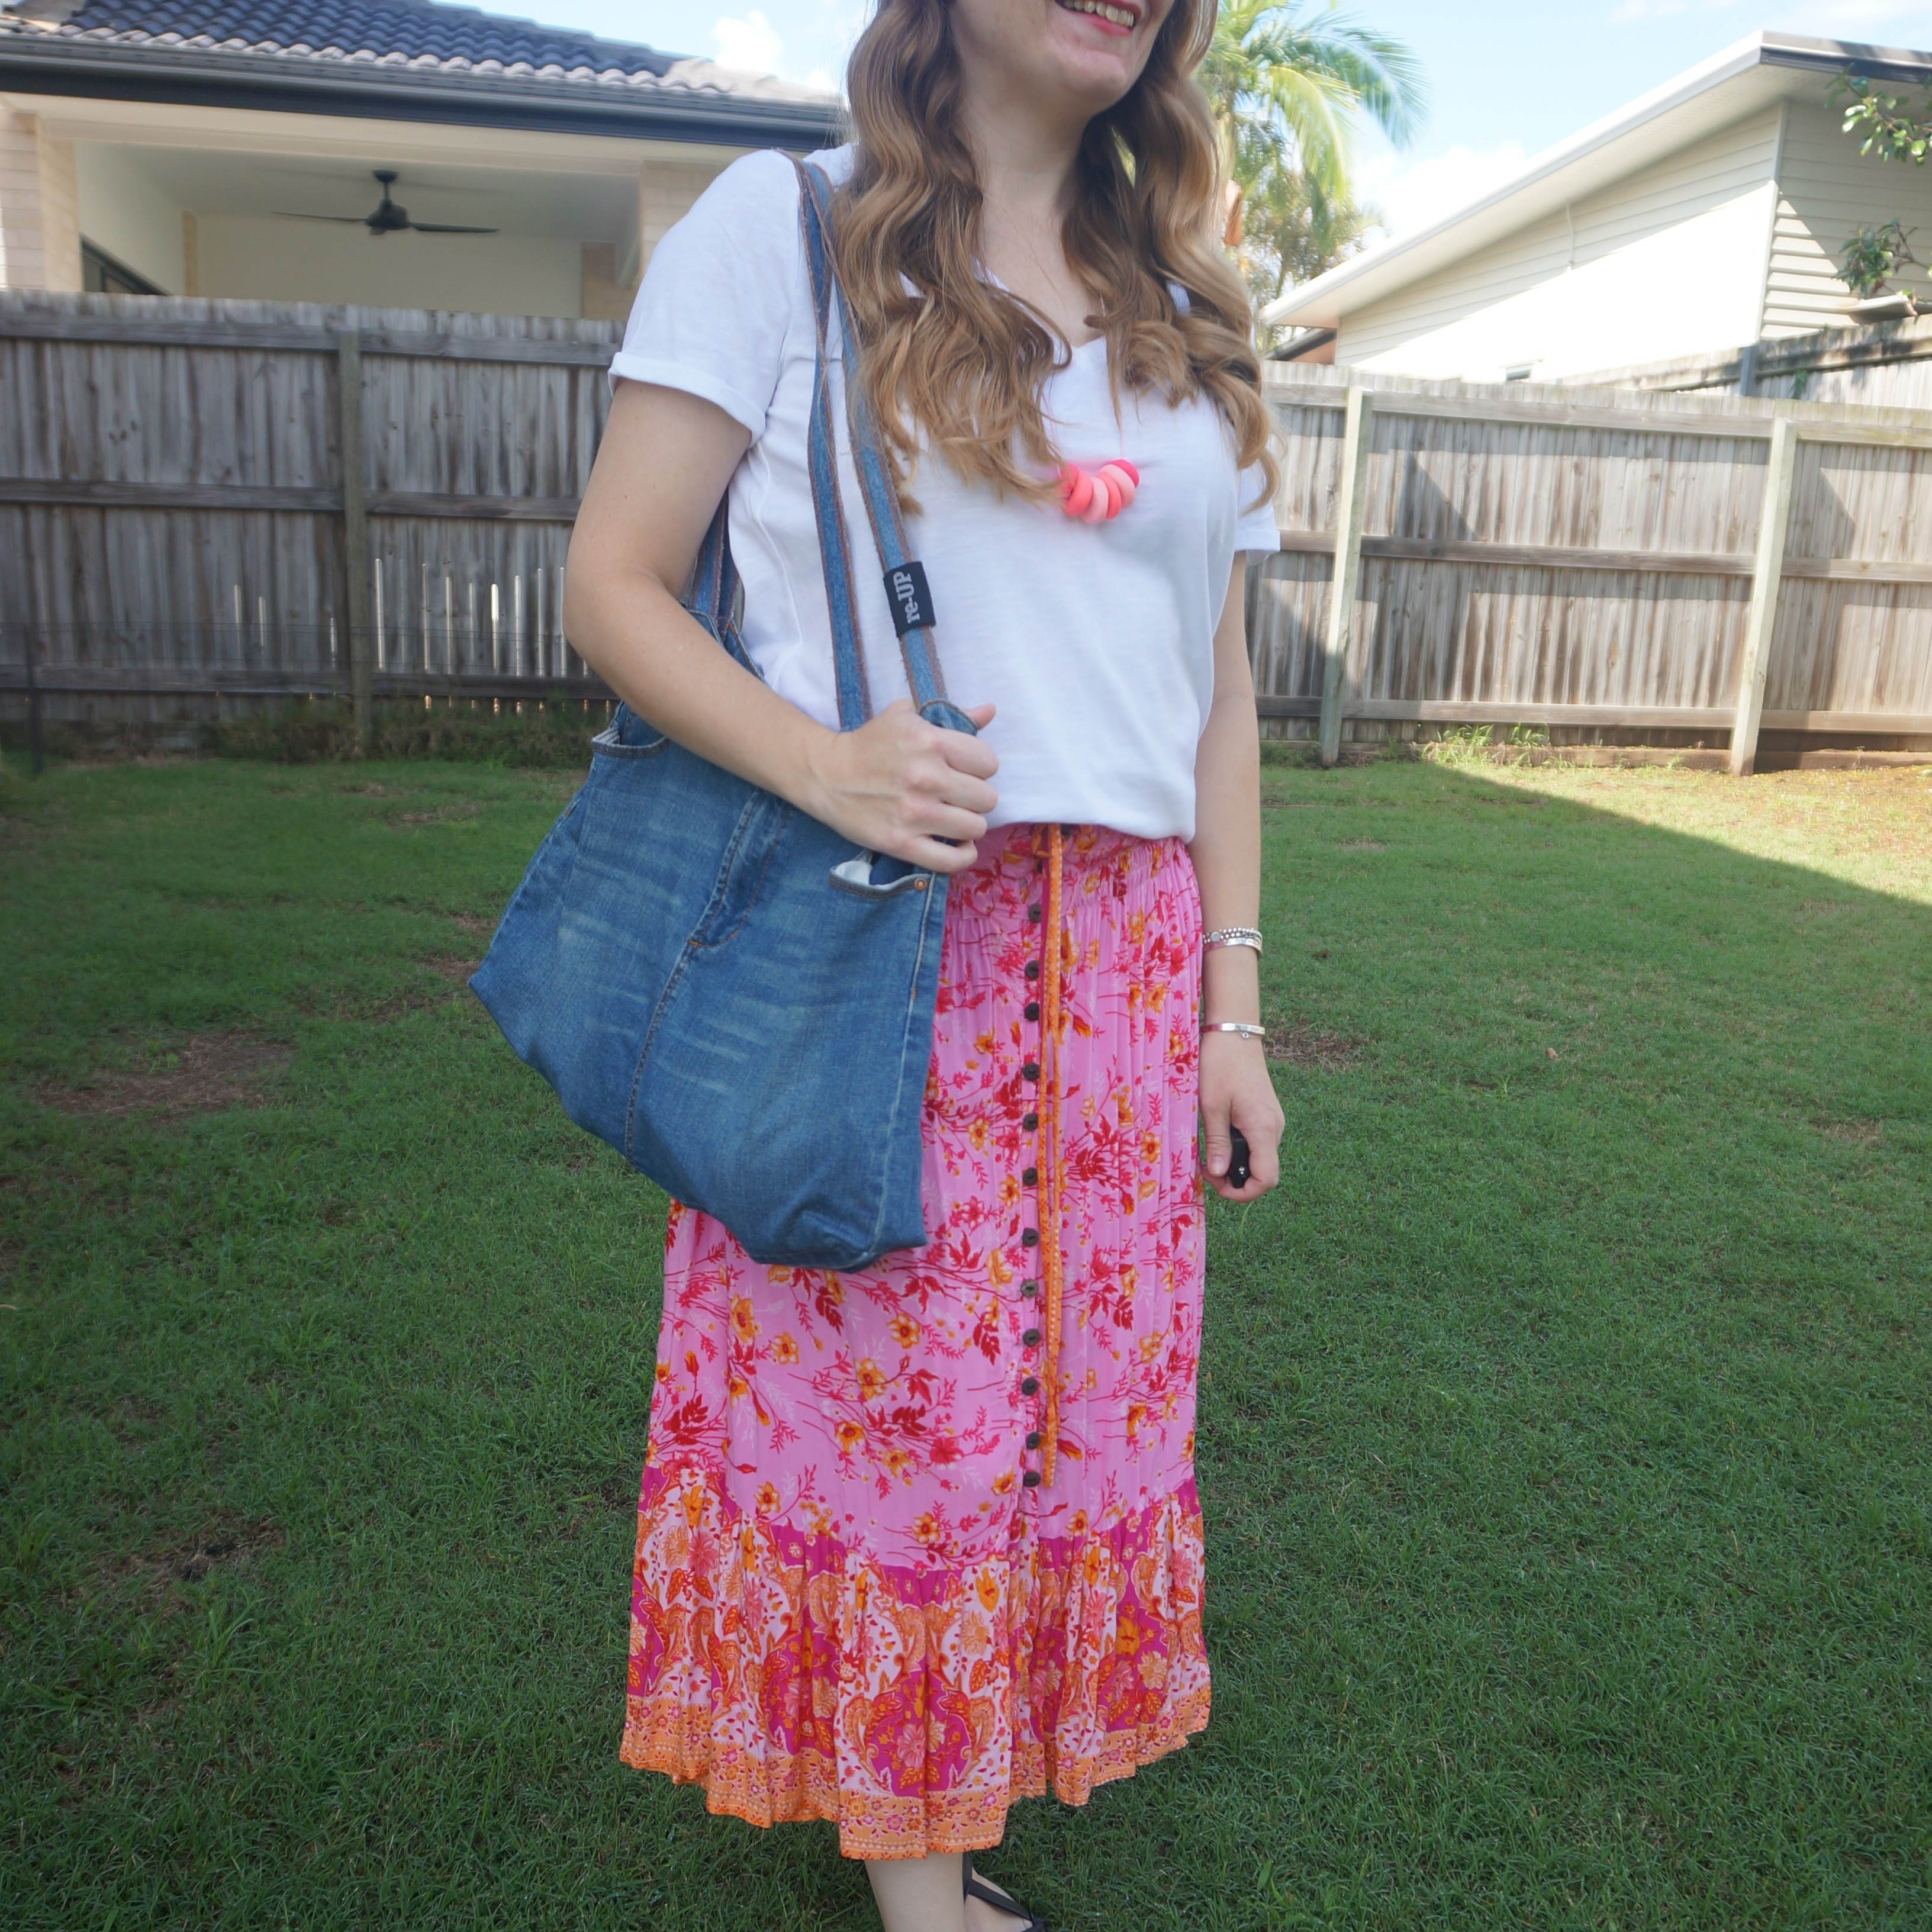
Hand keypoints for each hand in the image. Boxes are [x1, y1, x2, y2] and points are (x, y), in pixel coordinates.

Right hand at [800, 698, 999, 874]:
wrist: (825, 774)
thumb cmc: (870, 743)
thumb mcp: (907, 716)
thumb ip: (952, 714)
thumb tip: (990, 711)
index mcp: (931, 741)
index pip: (989, 763)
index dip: (981, 767)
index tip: (966, 770)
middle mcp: (926, 777)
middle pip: (987, 798)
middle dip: (977, 797)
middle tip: (959, 796)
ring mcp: (914, 813)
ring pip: (975, 828)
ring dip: (969, 825)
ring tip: (955, 817)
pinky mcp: (900, 842)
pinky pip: (951, 861)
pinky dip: (963, 856)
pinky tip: (959, 845)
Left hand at [1200, 1032, 1282, 1202]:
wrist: (1234, 1034)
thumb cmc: (1220, 1066)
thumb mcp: (1211, 1107)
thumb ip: (1217, 1143)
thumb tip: (1218, 1174)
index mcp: (1263, 1128)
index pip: (1267, 1179)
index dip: (1244, 1193)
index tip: (1216, 1185)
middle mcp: (1274, 1128)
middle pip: (1264, 1172)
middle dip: (1236, 1180)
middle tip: (1206, 1168)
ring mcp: (1272, 1121)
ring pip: (1260, 1158)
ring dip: (1236, 1164)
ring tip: (1209, 1154)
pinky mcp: (1266, 1114)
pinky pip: (1257, 1143)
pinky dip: (1240, 1150)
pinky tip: (1219, 1139)